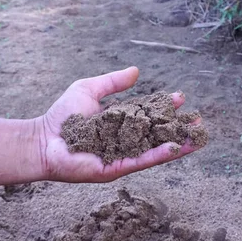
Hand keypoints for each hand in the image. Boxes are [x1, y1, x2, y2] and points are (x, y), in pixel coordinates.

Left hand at [36, 66, 202, 182]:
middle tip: (199, 120)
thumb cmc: (62, 116)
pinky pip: (141, 161)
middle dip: (178, 127)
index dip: (164, 107)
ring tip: (198, 138)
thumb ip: (113, 82)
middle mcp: (123, 141)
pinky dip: (159, 155)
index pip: (148, 114)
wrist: (43, 140)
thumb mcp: (90, 90)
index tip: (180, 98)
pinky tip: (176, 148)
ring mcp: (121, 156)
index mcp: (119, 123)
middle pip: (157, 134)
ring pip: (154, 150)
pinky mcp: (116, 169)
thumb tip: (136, 71)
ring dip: (177, 144)